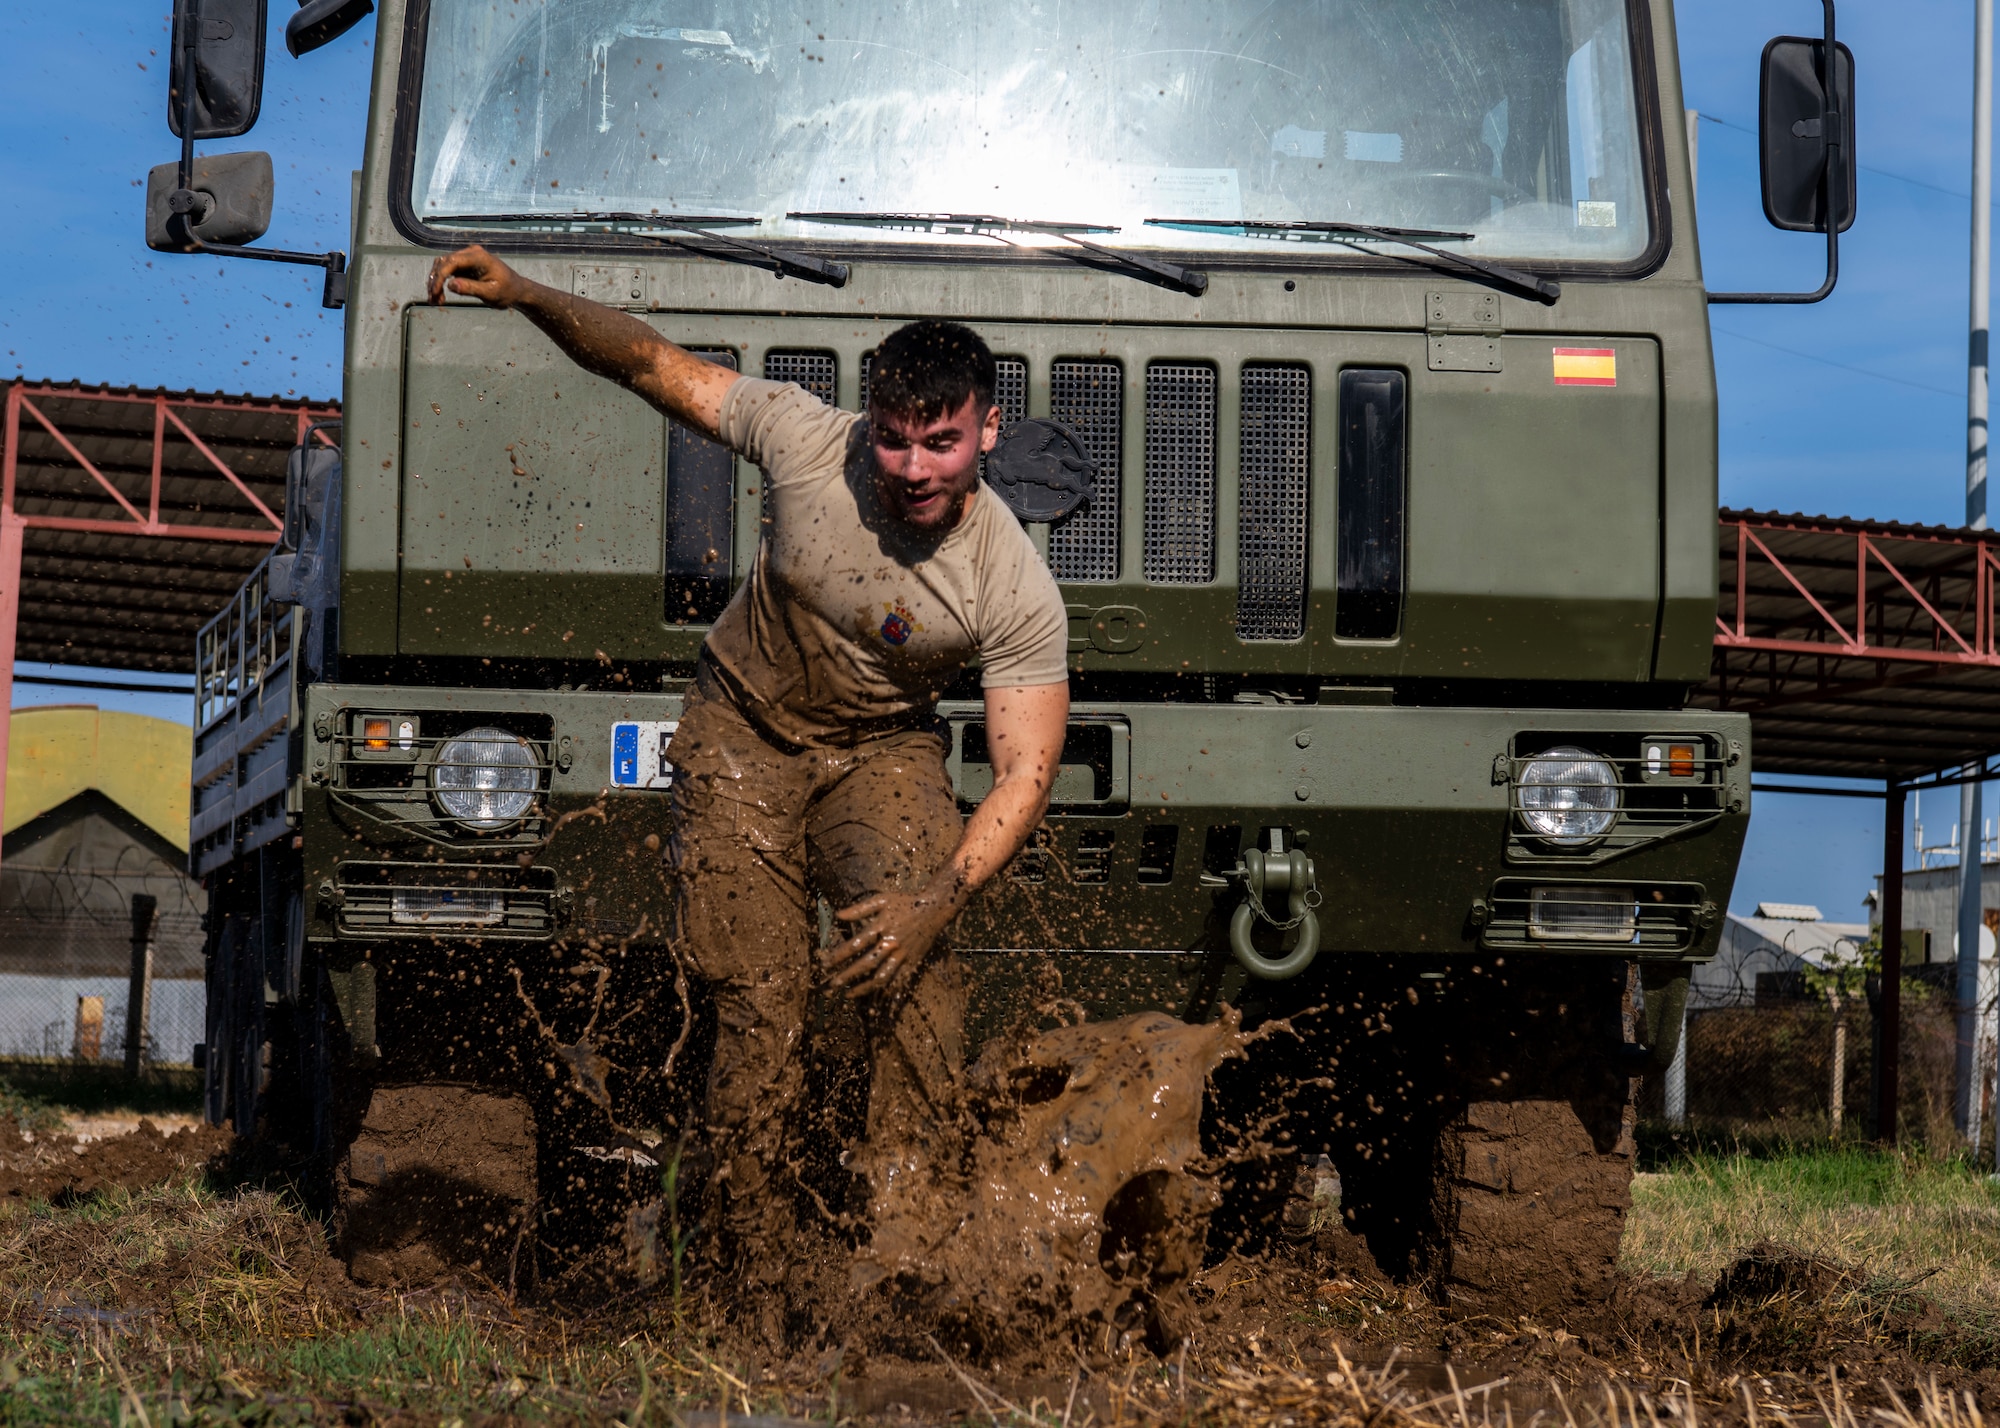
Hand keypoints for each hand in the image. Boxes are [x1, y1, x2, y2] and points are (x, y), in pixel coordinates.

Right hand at [427, 244, 523, 307]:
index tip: (435, 293)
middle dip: (435, 281)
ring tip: (435, 300)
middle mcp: (471, 253)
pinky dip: (441, 282)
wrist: (516, 290)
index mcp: (479, 257)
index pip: (452, 262)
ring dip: (436, 282)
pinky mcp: (464, 264)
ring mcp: (467, 257)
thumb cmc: (507, 292)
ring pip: (442, 266)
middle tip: (433, 300)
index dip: (440, 277)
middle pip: (444, 262)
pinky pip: (447, 270)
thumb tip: (450, 284)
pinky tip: (440, 296)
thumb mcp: (491, 293)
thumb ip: (471, 288)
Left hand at [823, 890, 957, 999]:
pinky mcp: (913, 962)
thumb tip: (838, 915)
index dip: (839, 956)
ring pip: (881, 976)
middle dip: (847, 976)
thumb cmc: (906, 902)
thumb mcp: (882, 900)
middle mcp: (891, 943)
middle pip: (866, 964)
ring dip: (863, 987)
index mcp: (881, 927)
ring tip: (849, 994)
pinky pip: (899, 980)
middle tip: (832, 985)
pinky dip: (887, 992)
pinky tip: (877, 999)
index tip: (826, 964)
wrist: (935, 909)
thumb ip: (859, 909)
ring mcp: (903, 955)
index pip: (855, 944)